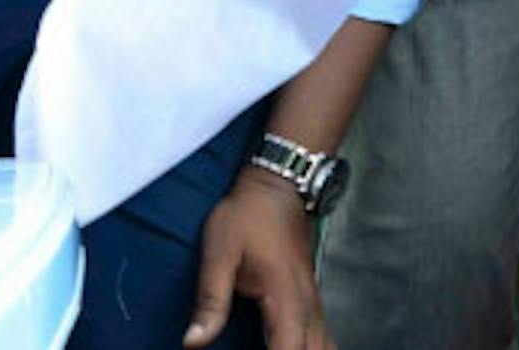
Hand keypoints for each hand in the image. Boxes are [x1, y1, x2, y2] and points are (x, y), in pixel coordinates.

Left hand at [185, 169, 332, 349]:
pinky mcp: (310, 301)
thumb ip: (210, 300)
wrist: (279, 185)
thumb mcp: (219, 253)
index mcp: (285, 298)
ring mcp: (313, 304)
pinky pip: (322, 340)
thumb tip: (193, 344)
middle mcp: (307, 306)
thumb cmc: (246, 216)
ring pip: (326, 349)